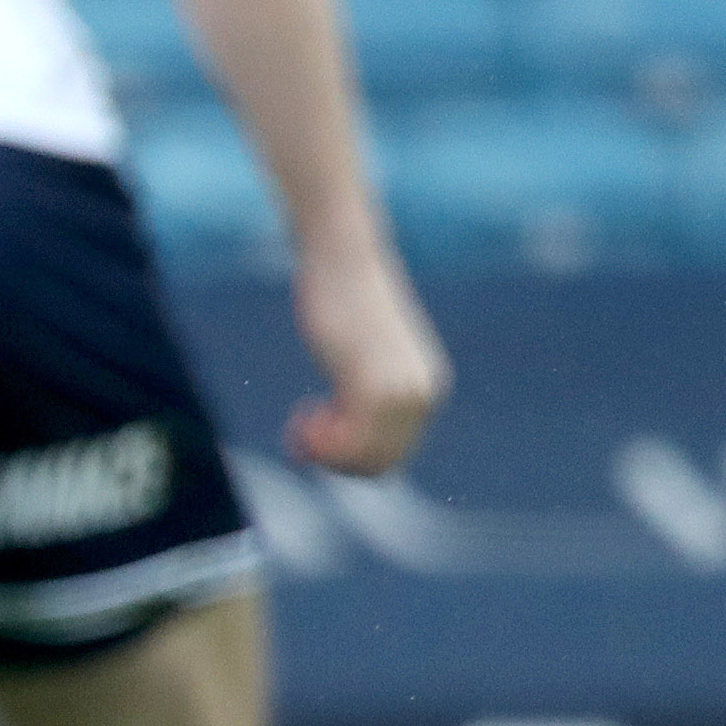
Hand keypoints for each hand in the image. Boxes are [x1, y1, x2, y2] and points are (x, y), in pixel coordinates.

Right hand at [285, 229, 447, 475]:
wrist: (345, 260)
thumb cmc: (346, 299)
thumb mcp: (363, 352)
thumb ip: (367, 386)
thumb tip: (345, 423)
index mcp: (425, 390)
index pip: (394, 453)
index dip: (350, 455)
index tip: (315, 430)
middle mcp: (420, 397)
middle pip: (380, 464)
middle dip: (335, 459)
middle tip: (299, 430)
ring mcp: (398, 393)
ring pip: (365, 459)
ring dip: (326, 454)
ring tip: (299, 426)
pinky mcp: (371, 386)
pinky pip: (350, 442)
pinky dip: (321, 443)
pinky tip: (302, 415)